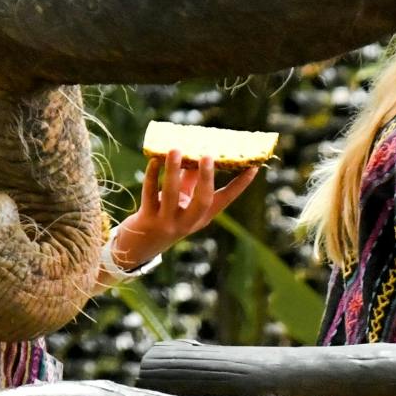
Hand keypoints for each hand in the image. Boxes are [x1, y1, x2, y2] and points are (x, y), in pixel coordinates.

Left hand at [108, 149, 260, 272]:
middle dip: (206, 178)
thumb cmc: (167, 214)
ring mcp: (167, 222)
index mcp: (202, 217)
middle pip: (202, 201)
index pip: (225, 200)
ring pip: (172, 195)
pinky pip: (150, 195)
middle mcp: (188, 221)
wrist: (140, 246)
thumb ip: (189, 177)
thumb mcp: (183, 199)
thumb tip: (195, 150)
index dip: (240, 185)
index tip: (254, 168)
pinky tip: (153, 161)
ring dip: (173, 171)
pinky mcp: (147, 219)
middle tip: (208, 155)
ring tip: (175, 149)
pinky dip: (151, 176)